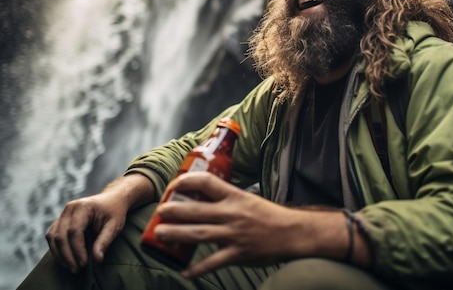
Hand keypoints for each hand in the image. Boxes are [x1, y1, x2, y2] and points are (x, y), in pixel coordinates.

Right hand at [45, 173, 153, 272]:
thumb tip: (97, 259)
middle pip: (61, 235)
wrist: (111, 200)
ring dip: (60, 254)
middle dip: (67, 255)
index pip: (74, 231)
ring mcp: (63, 214)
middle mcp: (69, 209)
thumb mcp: (114, 225)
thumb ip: (104, 241)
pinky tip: (65, 259)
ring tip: (71, 267)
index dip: (77, 250)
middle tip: (76, 269)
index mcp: (83, 207)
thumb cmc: (114, 211)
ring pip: (53, 237)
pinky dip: (56, 249)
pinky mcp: (60, 220)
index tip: (84, 263)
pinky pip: (52, 236)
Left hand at [154, 172, 350, 277]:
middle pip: (196, 210)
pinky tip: (184, 271)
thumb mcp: (248, 199)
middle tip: (159, 211)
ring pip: (198, 234)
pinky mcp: (238, 253)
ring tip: (159, 234)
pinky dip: (197, 269)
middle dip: (174, 210)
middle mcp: (231, 213)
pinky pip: (213, 262)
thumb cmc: (269, 215)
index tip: (175, 184)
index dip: (188, 181)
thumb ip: (228, 198)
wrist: (293, 233)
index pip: (207, 182)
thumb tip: (206, 194)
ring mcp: (233, 234)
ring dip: (176, 234)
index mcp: (234, 196)